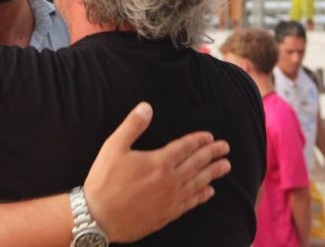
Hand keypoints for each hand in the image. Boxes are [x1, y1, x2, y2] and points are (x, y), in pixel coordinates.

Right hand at [84, 102, 230, 242]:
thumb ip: (133, 125)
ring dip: (212, 174)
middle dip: (212, 155)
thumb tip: (146, 106)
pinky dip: (201, 196)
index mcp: (159, 162)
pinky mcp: (167, 215)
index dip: (199, 141)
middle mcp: (170, 181)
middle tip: (225, 148)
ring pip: (198, 183)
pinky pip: (190, 203)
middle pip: (197, 164)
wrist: (99, 217)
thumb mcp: (114, 146)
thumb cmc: (104, 180)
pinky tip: (209, 192)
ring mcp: (170, 199)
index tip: (210, 137)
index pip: (186, 148)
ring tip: (225, 167)